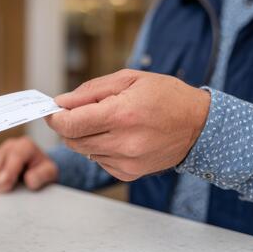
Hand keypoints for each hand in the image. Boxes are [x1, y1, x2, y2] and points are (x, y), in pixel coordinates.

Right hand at [0, 136, 57, 192]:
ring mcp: (1, 150)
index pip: (16, 156)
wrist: (38, 168)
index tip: (2, 182)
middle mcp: (11, 145)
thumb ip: (42, 175)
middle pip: (0, 157)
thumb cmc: (44, 170)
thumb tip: (29, 179)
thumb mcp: (50, 172)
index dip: (8, 170)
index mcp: (26, 145)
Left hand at [46, 70, 209, 181]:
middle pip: (73, 140)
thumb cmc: (165, 96)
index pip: (71, 124)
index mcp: (121, 114)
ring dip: (86, 137)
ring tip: (107, 122)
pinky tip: (119, 137)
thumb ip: (91, 91)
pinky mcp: (131, 173)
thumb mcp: (129, 78)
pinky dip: (101, 149)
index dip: (55, 118)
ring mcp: (128, 161)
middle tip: (79, 114)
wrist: (199, 125)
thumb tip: (61, 102)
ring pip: (85, 152)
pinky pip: (100, 162)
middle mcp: (123, 142)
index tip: (52, 112)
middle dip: (69, 126)